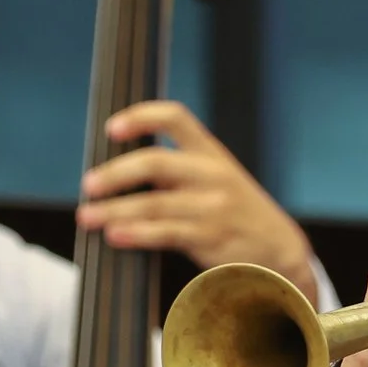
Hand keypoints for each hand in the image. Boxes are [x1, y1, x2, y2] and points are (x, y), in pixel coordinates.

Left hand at [76, 100, 318, 300]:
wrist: (280, 250)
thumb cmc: (236, 214)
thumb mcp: (215, 180)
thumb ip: (176, 172)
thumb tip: (116, 176)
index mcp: (210, 152)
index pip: (175, 117)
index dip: (141, 117)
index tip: (111, 129)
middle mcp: (212, 173)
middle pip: (156, 162)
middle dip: (116, 173)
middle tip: (88, 185)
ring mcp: (213, 206)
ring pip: (154, 203)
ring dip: (114, 210)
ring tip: (87, 216)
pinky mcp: (212, 237)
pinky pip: (167, 233)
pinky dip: (137, 234)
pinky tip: (115, 235)